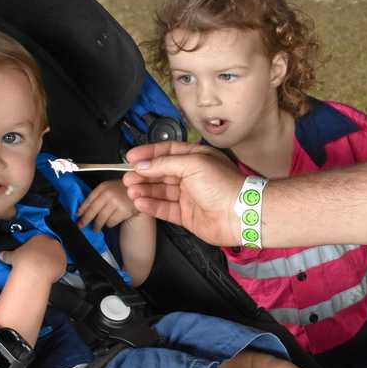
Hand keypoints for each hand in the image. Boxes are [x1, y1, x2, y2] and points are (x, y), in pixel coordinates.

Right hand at [0, 234, 66, 283]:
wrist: (35, 271)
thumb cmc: (24, 261)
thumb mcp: (12, 255)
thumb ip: (7, 254)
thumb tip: (1, 255)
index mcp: (40, 238)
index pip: (40, 241)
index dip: (36, 249)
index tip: (34, 255)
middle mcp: (52, 243)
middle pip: (50, 247)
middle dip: (46, 254)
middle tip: (39, 262)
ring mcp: (60, 252)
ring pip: (57, 256)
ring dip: (52, 261)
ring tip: (44, 269)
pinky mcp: (64, 262)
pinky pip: (61, 265)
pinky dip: (56, 269)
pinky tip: (50, 274)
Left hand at [77, 180, 136, 230]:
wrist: (142, 189)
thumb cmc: (123, 189)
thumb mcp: (110, 186)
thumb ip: (98, 195)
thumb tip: (84, 209)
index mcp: (103, 187)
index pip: (88, 200)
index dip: (81, 209)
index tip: (77, 215)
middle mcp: (108, 194)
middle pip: (93, 211)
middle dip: (85, 220)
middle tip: (81, 226)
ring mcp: (116, 202)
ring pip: (101, 218)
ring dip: (97, 225)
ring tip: (95, 229)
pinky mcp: (124, 211)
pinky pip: (111, 222)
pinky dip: (109, 224)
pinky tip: (109, 223)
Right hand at [123, 141, 242, 245]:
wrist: (240, 214)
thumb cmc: (224, 185)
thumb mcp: (192, 164)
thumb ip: (165, 164)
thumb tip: (144, 164)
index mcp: (196, 158)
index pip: (167, 152)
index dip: (148, 154)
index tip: (130, 157)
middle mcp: (192, 176)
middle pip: (161, 173)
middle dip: (143, 174)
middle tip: (127, 176)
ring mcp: (189, 196)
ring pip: (161, 191)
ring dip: (144, 189)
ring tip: (130, 189)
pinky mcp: (187, 215)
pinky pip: (165, 209)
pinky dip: (151, 205)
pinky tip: (140, 202)